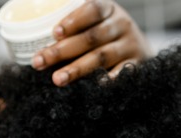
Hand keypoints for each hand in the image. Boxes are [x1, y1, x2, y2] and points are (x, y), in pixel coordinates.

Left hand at [31, 0, 152, 85]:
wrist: (141, 51)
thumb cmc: (106, 36)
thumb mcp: (95, 22)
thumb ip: (74, 28)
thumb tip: (38, 46)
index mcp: (108, 9)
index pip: (92, 9)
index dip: (73, 20)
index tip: (54, 33)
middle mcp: (122, 24)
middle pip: (90, 37)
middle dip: (62, 51)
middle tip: (39, 62)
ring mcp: (130, 45)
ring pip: (101, 57)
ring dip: (77, 69)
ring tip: (57, 79)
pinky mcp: (137, 65)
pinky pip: (120, 73)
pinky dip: (106, 80)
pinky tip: (92, 86)